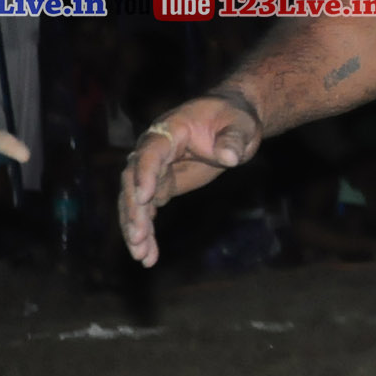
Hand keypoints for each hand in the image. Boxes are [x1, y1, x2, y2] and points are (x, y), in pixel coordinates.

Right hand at [119, 93, 262, 266]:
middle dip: (134, 210)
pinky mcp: (161, 186)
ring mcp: (155, 170)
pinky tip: (148, 256)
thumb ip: (234, 139)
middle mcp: (154, 149)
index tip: (144, 197)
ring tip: (142, 256)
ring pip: (135, 200)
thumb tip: (229, 157)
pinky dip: (146, 232)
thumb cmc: (235, 119)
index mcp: (170, 129)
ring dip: (136, 228)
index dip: (145, 173)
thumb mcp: (241, 125)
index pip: (151, 152)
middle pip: (133, 180)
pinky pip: (146, 210)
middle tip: (138, 237)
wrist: (233, 123)